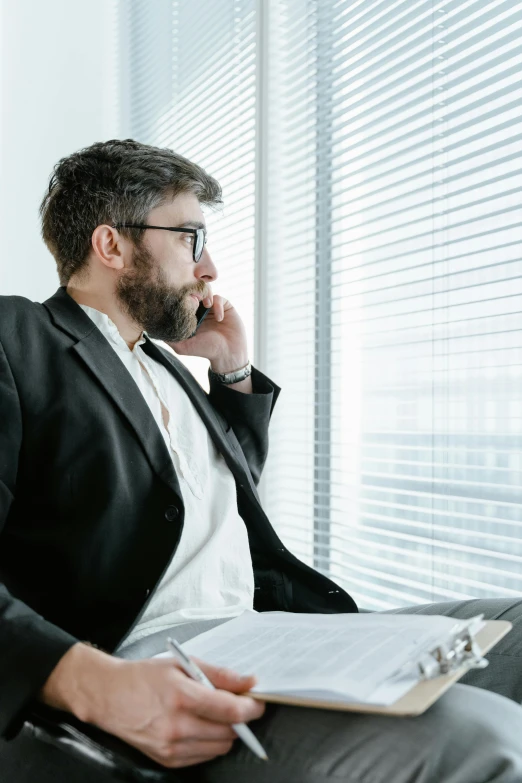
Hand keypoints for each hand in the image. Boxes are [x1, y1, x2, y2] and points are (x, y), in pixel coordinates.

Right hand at [40, 643, 264, 768]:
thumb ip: (219, 674)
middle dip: (240, 718)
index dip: (251, 707)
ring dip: (226, 732)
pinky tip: (199, 725)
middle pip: (229, 732)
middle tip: (237, 703)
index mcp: (181, 697)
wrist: (109, 696)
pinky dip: (208, 742)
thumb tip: (248, 682)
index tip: (258, 701)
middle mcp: (176, 726)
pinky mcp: (167, 760)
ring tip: (215, 713)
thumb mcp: (182, 664)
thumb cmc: (144, 676)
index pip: (230, 710)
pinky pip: (203, 756)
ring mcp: (171, 747)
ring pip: (219, 747)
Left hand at [169, 291, 248, 373]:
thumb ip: (169, 338)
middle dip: (193, 293)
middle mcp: (200, 310)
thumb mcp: (183, 347)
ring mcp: (212, 307)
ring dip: (205, 295)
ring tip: (207, 306)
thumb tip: (153, 329)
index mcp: (189, 316)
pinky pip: (218, 298)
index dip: (180, 299)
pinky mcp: (225, 306)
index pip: (181, 301)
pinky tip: (219, 318)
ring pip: (206, 291)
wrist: (228, 354)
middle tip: (194, 301)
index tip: (181, 303)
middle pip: (193, 292)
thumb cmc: (205, 351)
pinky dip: (218, 305)